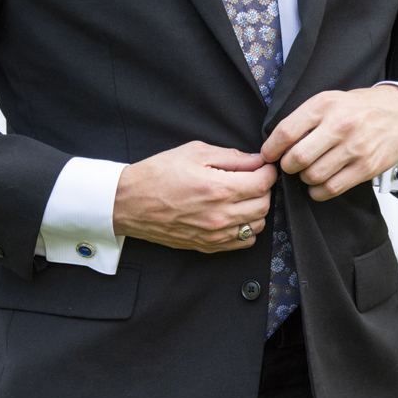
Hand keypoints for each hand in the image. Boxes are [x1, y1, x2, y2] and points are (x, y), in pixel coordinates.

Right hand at [113, 142, 276, 252]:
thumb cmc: (158, 174)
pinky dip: (246, 229)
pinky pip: (243, 242)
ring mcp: (215, 234)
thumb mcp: (195, 152)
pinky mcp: (208, 245)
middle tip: (253, 179)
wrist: (130, 202)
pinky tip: (235, 215)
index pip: (263, 183)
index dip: (268, 172)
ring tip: (243, 197)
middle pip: (264, 205)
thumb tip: (257, 160)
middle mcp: (220, 215)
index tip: (264, 167)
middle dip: (264, 189)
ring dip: (257, 209)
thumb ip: (231, 156)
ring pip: (257, 225)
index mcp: (218, 188)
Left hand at [261, 85, 397, 201]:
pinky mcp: (366, 167)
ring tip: (307, 172)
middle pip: (298, 158)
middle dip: (287, 167)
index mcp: (324, 106)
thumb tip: (277, 145)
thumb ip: (305, 119)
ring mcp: (355, 148)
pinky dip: (319, 191)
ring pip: (314, 176)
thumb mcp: (329, 101)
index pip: (286, 132)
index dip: (272, 148)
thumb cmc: (358, 109)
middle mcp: (339, 125)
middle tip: (290, 165)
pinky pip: (332, 188)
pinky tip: (319, 184)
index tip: (269, 155)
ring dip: (304, 179)